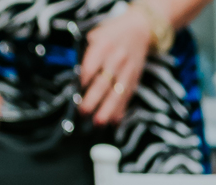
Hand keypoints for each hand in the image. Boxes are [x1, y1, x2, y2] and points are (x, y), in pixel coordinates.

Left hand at [79, 6, 152, 124]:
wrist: (140, 31)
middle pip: (103, 84)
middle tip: (83, 113)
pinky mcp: (134, 81)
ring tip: (98, 123)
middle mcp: (116, 60)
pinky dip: (120, 111)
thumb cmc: (112, 33)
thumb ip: (87, 53)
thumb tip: (76, 77)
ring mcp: (127, 72)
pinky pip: (127, 98)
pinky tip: (114, 121)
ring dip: (107, 111)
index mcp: (103, 46)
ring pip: (117, 94)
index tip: (76, 92)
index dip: (83, 81)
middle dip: (92, 100)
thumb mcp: (96, 35)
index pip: (91, 66)